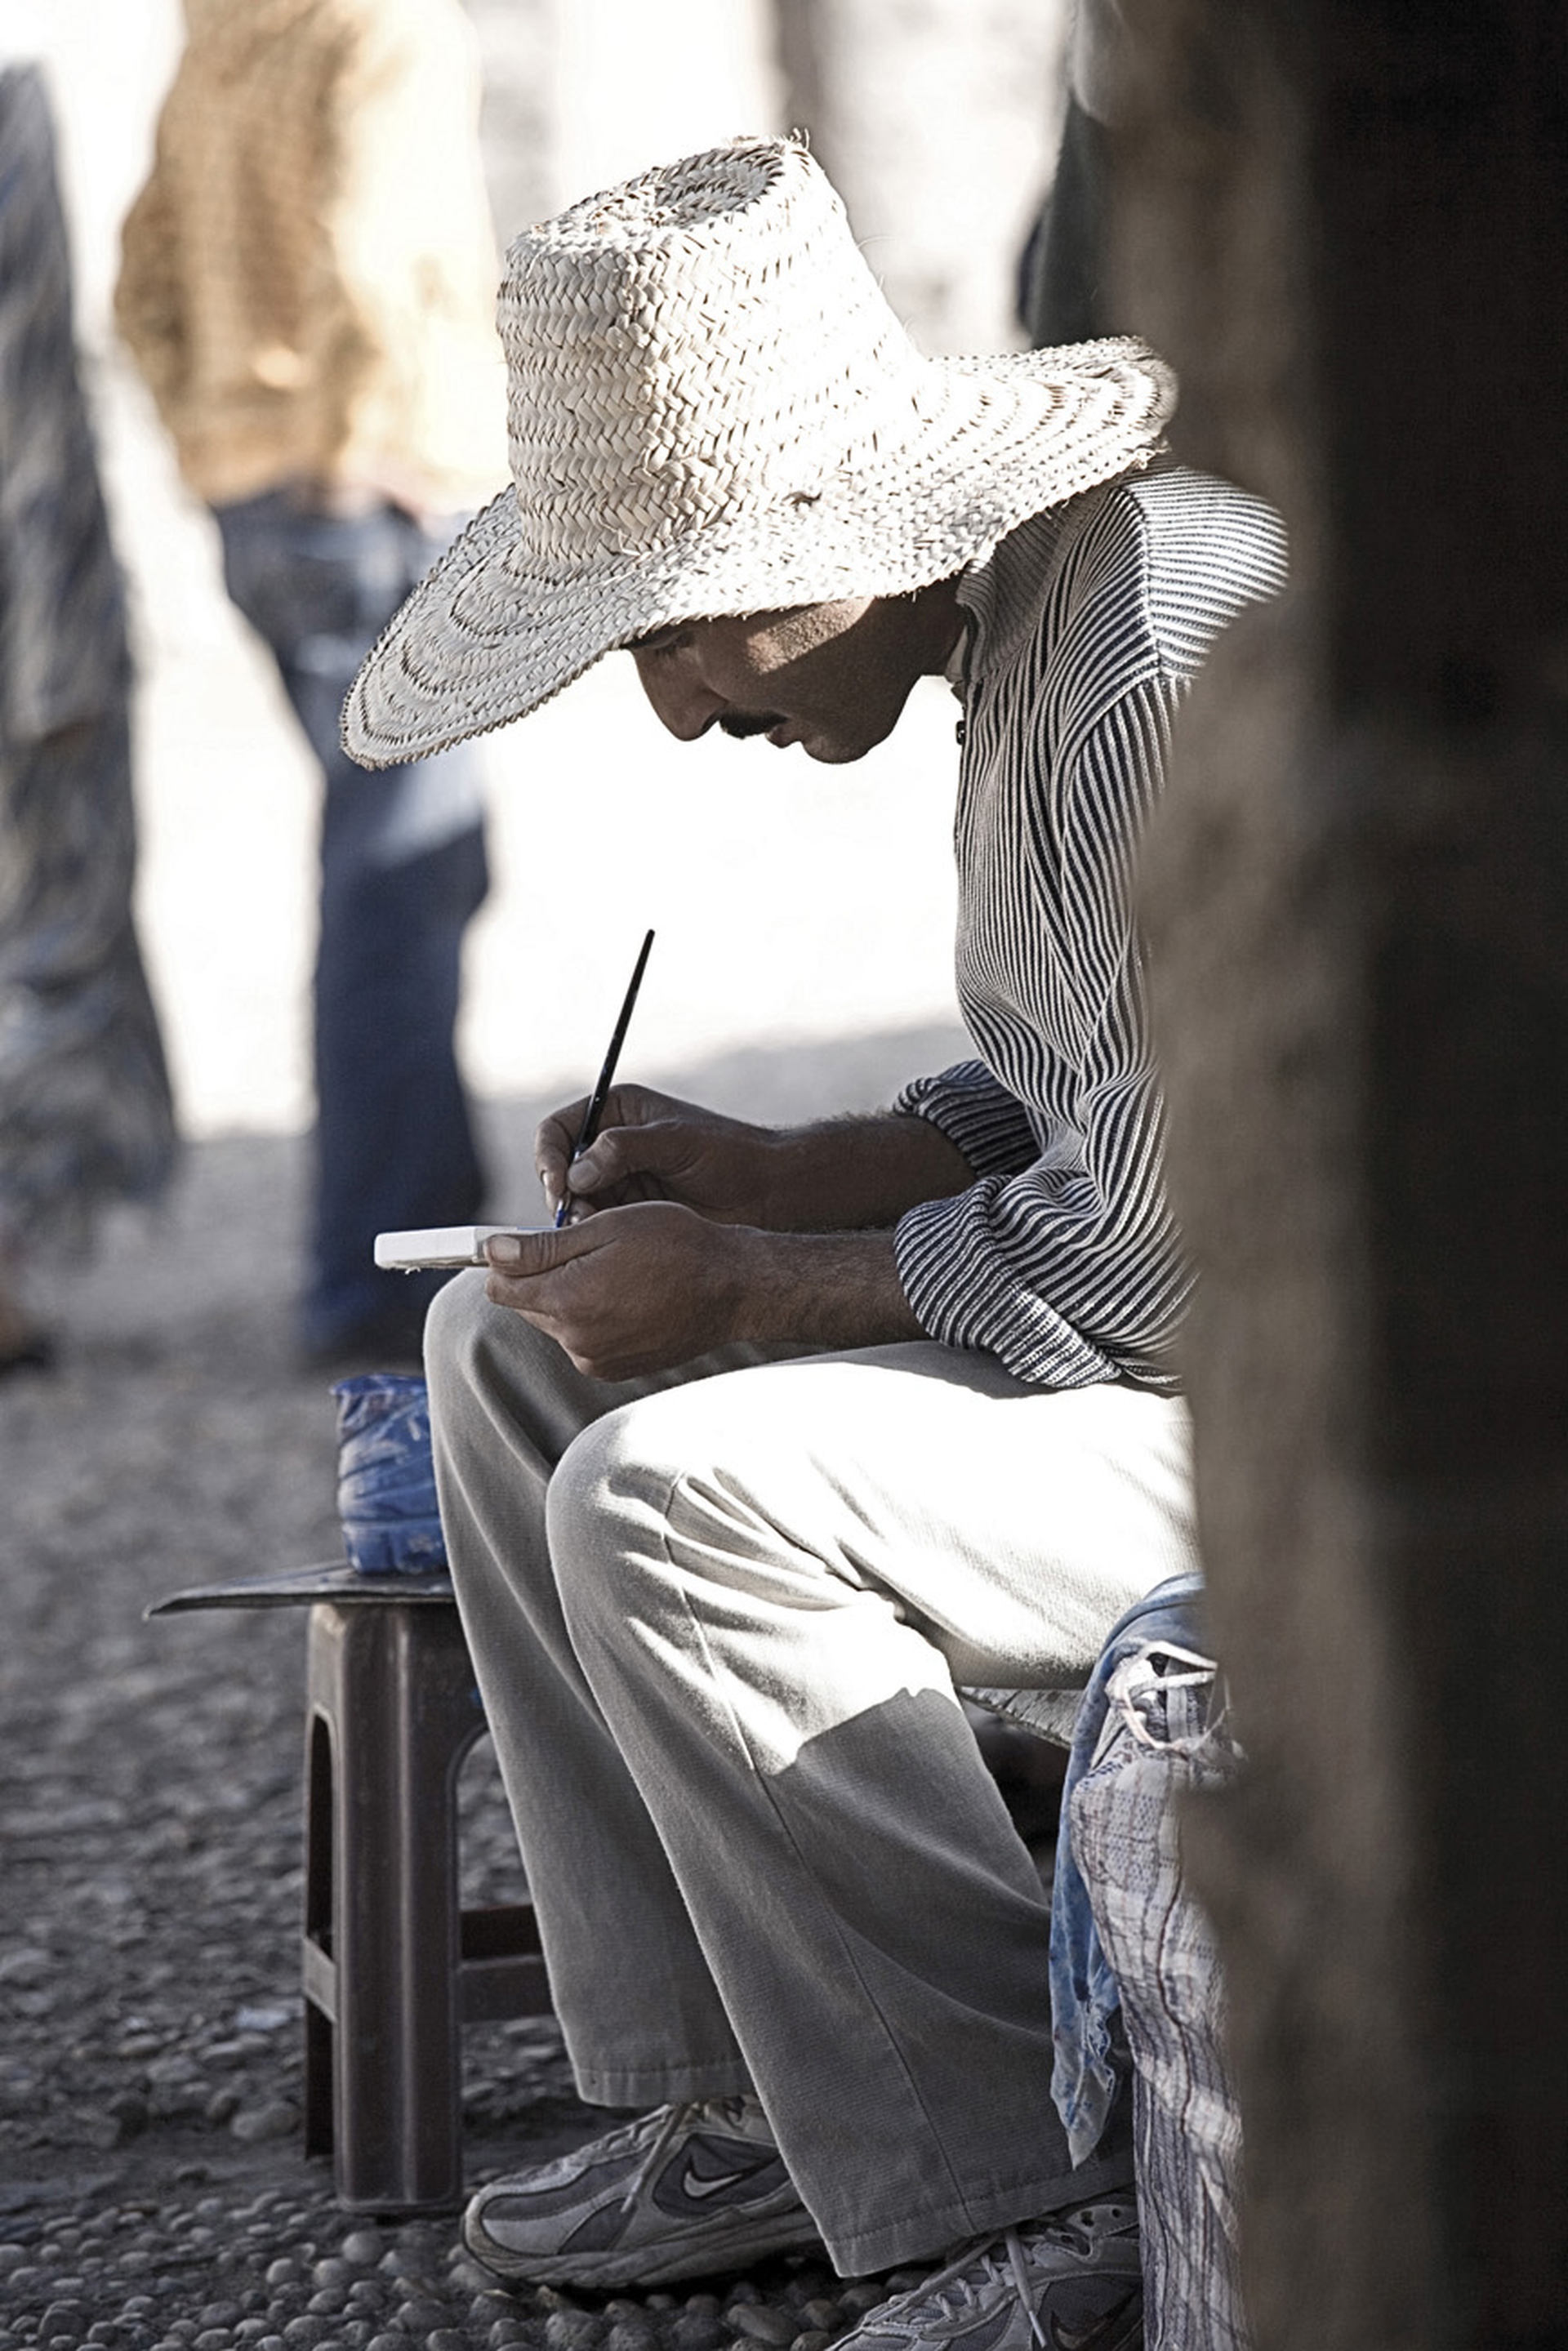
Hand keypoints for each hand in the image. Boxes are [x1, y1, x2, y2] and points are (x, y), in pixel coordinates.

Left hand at [483, 1201, 751, 1379]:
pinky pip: (582, 1339)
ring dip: (568, 1296)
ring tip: (614, 1271)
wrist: (732, 1288)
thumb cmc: (678, 1246)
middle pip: (524, 1304)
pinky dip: (592, 1317)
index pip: (499, 1285)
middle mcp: (576, 1339)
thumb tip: (493, 1250)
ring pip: (554, 1321)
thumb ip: (543, 1245)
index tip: (525, 1241)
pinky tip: (626, 1295)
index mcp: (568, 1300)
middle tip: (586, 1248)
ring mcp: (595, 1359)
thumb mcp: (607, 1228)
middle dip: (542, 1275)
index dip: (509, 1257)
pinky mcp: (613, 1368)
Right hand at [536, 1085, 777, 1227]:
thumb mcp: (675, 1141)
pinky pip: (597, 1224)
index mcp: (617, 1112)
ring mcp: (618, 1180)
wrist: (767, 1191)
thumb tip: (576, 1173)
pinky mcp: (630, 1212)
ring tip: (594, 1230)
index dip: (548, 1155)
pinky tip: (607, 1243)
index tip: (557, 1183)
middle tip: (576, 1217)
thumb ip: (624, 1149)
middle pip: (558, 1170)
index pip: (558, 1129)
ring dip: (576, 1219)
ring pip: (574, 1202)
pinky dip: (595, 1234)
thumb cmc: (728, 1154)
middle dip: (561, 1194)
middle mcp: (610, 1144)